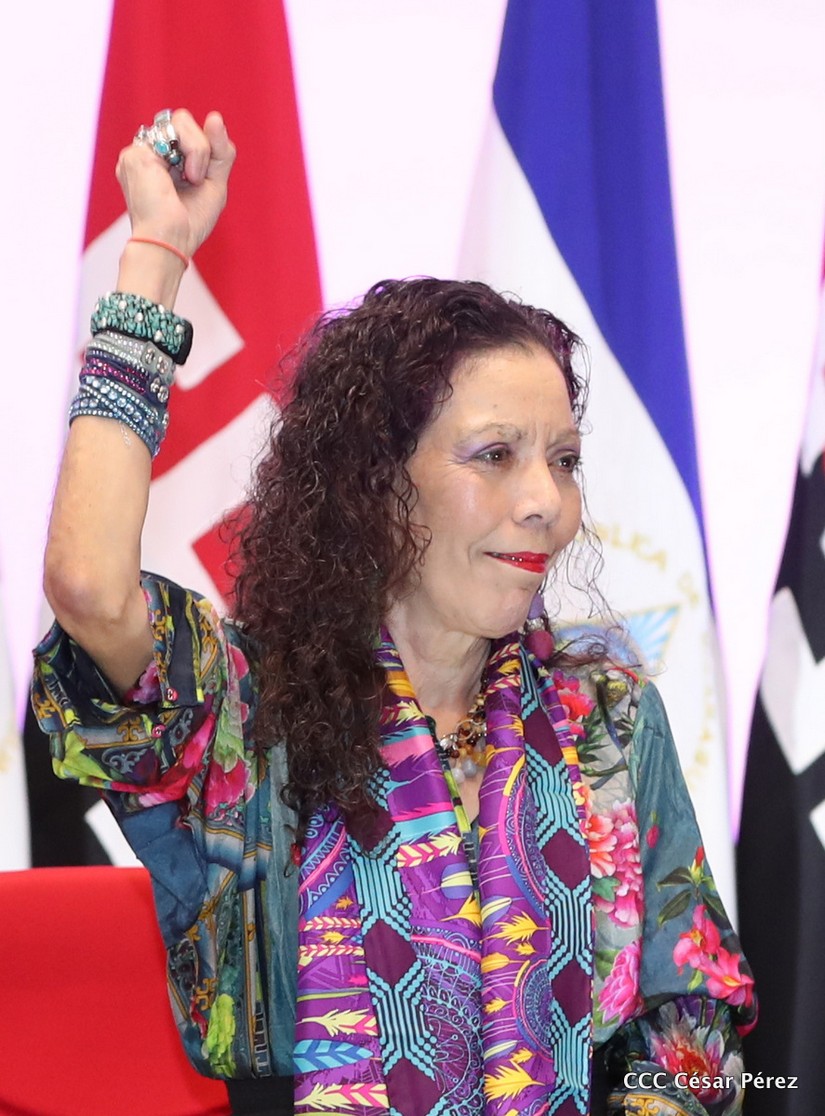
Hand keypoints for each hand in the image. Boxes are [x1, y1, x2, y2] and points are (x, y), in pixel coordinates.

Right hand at [116, 109, 235, 260]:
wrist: (172, 242)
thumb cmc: (189, 223)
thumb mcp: (214, 183)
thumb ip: (220, 151)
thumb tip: (215, 116)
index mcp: (161, 162)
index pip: (189, 134)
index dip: (206, 149)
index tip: (203, 178)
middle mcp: (148, 154)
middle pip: (184, 121)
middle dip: (203, 149)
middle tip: (196, 180)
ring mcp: (140, 151)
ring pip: (181, 120)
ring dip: (199, 151)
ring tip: (191, 179)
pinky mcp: (137, 152)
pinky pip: (177, 129)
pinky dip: (195, 152)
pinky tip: (186, 177)